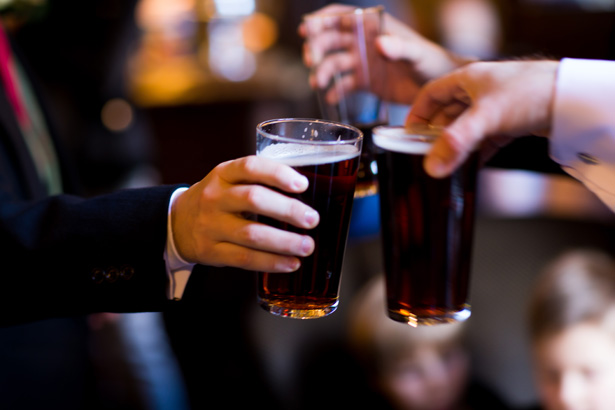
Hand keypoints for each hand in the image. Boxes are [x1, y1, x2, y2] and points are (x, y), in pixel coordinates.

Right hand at [171, 156, 319, 272]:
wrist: (177, 223)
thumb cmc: (218, 199)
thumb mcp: (230, 181)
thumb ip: (261, 182)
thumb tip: (310, 193)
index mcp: (223, 173)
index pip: (251, 167)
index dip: (278, 174)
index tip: (303, 184)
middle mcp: (215, 197)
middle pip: (253, 199)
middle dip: (288, 210)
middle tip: (313, 219)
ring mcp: (211, 225)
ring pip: (251, 233)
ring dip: (284, 241)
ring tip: (308, 246)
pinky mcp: (211, 251)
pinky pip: (244, 258)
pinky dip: (271, 262)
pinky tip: (291, 263)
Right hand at [299, 3, 471, 104]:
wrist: (440, 90)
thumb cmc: (433, 63)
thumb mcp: (418, 53)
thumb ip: (400, 47)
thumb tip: (379, 43)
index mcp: (374, 28)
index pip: (342, 16)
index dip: (322, 19)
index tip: (307, 28)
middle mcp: (365, 43)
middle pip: (331, 39)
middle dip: (317, 47)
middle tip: (311, 60)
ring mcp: (363, 63)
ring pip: (334, 63)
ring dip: (322, 71)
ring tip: (318, 83)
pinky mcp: (365, 83)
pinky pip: (344, 86)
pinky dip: (335, 92)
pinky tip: (330, 99)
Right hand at [407, 60, 559, 177]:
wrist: (571, 98)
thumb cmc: (530, 93)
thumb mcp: (486, 118)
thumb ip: (456, 143)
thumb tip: (432, 168)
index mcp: (468, 78)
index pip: (432, 93)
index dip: (417, 112)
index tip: (408, 133)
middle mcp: (480, 90)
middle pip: (448, 112)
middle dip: (436, 133)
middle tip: (425, 153)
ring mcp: (496, 105)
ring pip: (467, 126)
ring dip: (456, 144)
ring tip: (446, 162)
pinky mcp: (511, 120)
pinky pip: (485, 137)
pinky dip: (476, 151)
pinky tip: (471, 165)